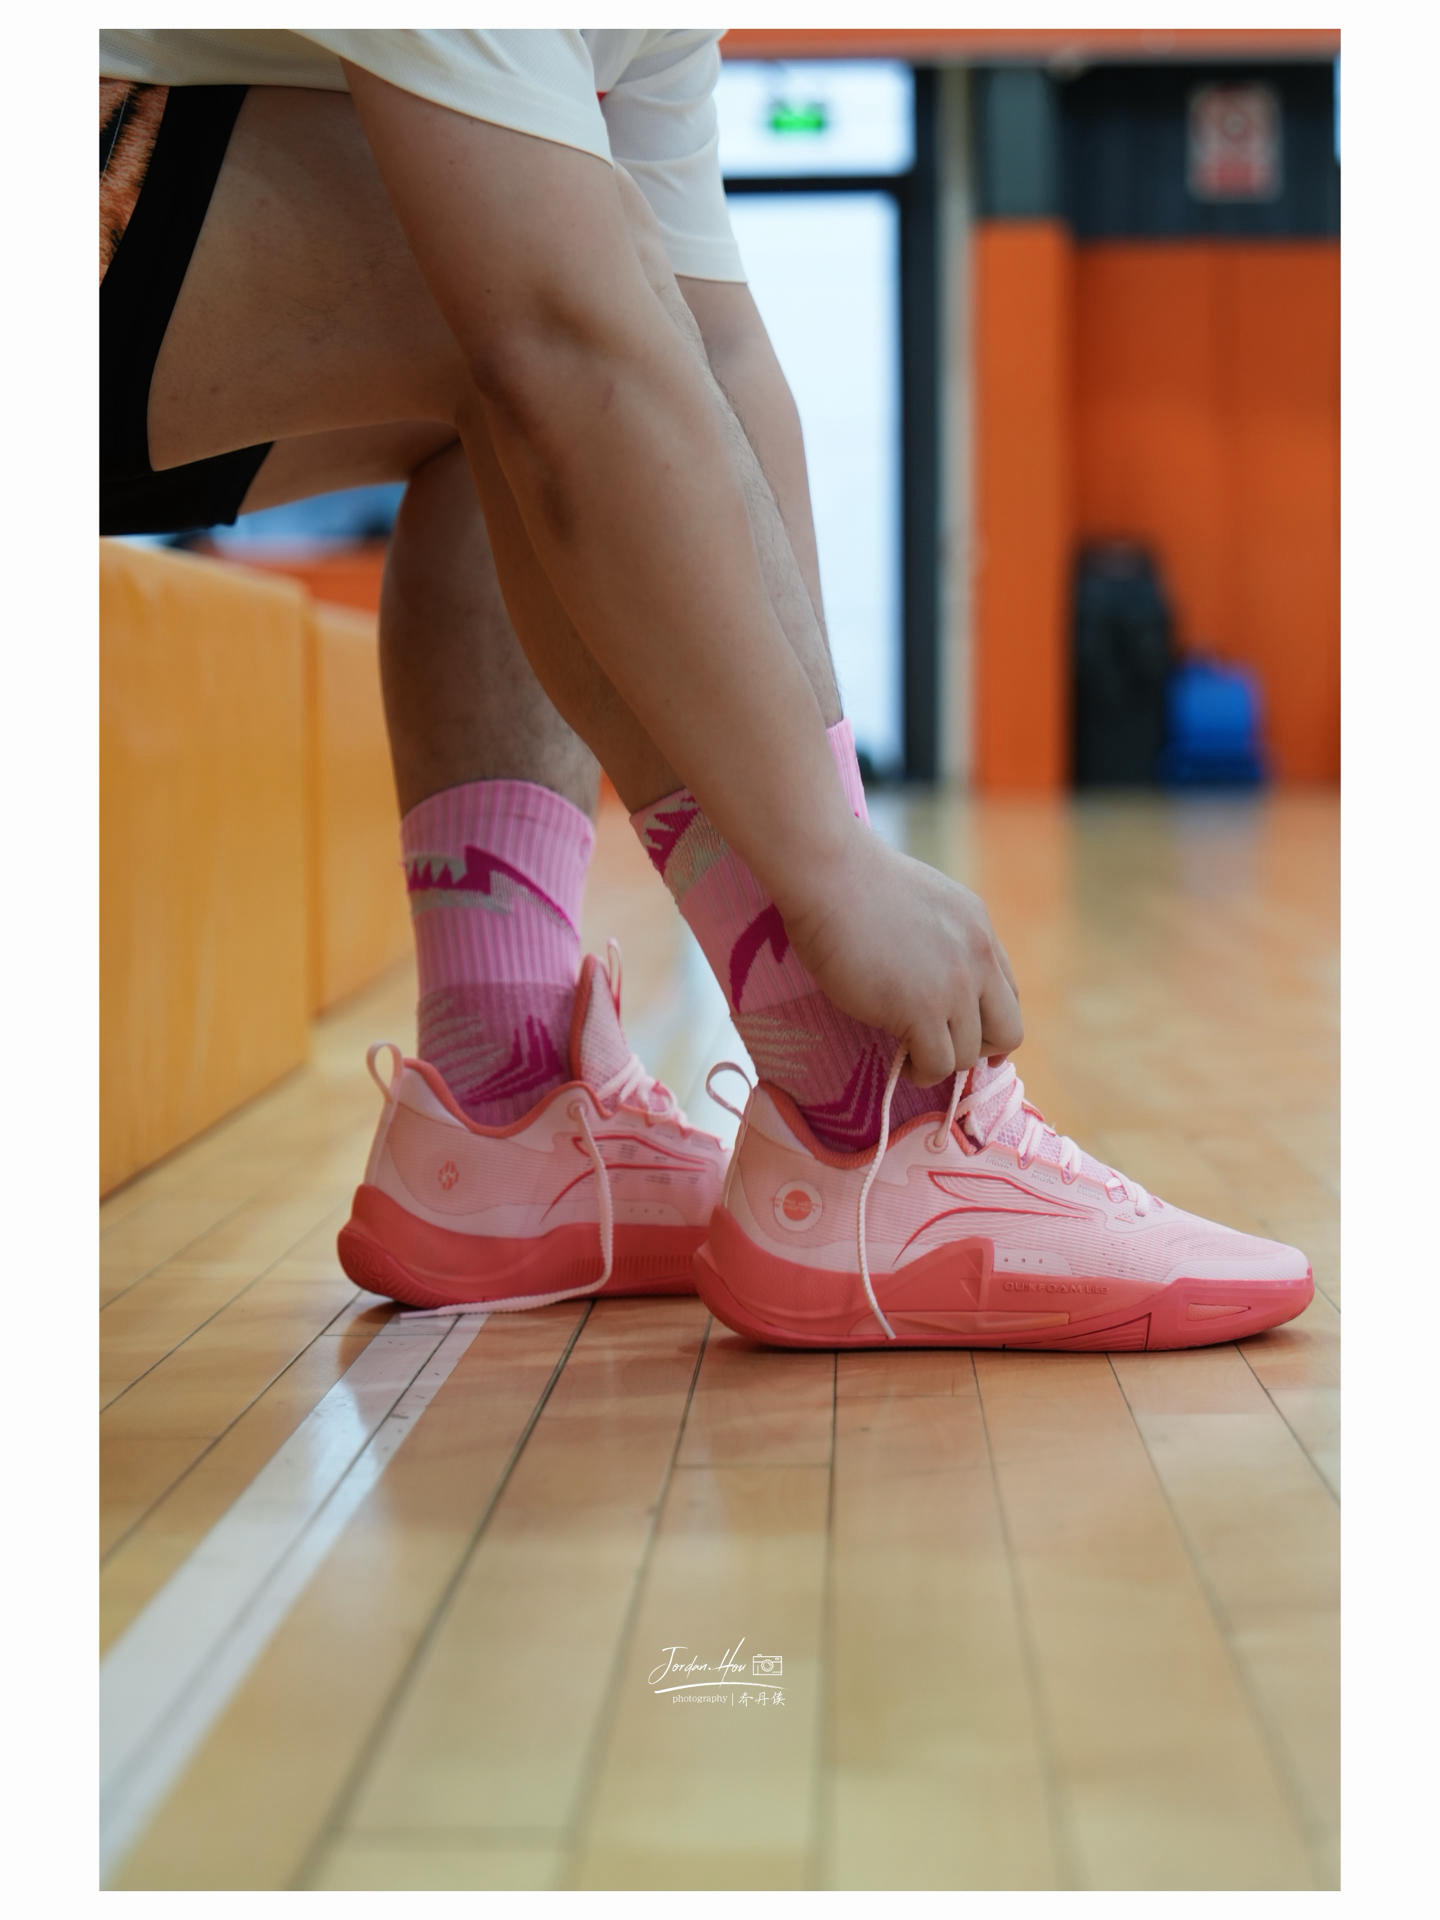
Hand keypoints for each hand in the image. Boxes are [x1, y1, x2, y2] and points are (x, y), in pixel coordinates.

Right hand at [781, 827, 1023, 1086]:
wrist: (831, 877)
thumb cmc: (854, 882)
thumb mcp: (923, 901)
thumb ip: (941, 936)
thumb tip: (929, 968)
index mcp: (979, 930)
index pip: (1008, 992)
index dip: (988, 1020)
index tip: (965, 1032)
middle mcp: (979, 959)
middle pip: (1009, 1030)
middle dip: (981, 1049)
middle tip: (946, 1048)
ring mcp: (955, 987)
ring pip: (970, 1053)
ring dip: (942, 1061)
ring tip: (913, 1056)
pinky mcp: (923, 1010)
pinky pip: (940, 1064)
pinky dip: (923, 1072)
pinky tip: (904, 1064)